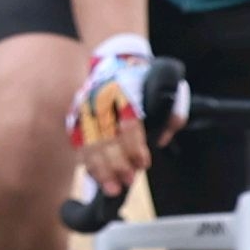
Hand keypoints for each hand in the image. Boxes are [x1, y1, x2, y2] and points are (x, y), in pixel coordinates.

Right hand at [69, 33, 167, 200]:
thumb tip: (162, 140)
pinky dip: (88, 162)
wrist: (116, 61)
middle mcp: (102, 102)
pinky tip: (96, 177)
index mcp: (125, 93)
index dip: (135, 148)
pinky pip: (79, 144)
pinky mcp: (77, 117)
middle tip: (128, 181)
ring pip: (90, 144)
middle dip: (117, 164)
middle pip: (107, 139)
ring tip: (111, 188)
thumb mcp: (168, 90)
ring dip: (101, 169)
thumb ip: (172, 115)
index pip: (128, 125)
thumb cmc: (144, 81)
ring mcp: (86, 110)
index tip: (143, 163)